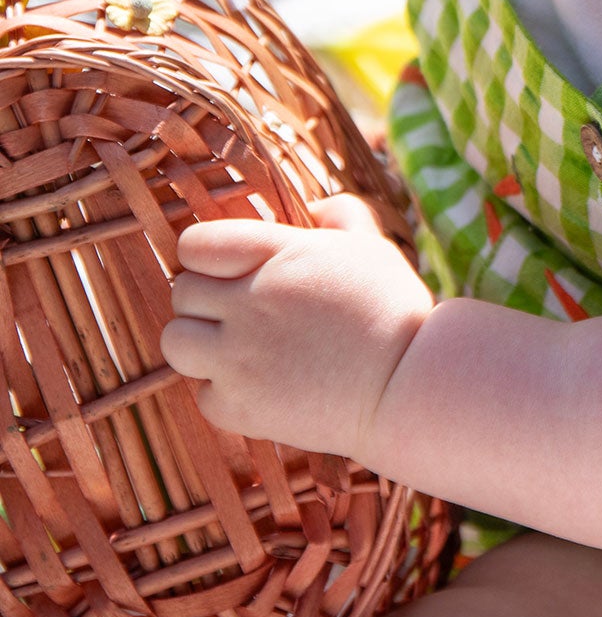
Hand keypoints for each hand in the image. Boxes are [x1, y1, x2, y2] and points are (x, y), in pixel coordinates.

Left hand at [161, 194, 434, 463]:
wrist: (410, 384)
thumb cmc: (394, 308)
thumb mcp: (372, 244)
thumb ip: (339, 213)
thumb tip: (313, 209)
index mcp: (276, 255)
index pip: (195, 244)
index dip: (207, 254)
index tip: (230, 267)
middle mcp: (248, 303)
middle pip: (182, 292)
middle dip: (207, 298)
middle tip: (242, 310)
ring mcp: (239, 358)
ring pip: (176, 341)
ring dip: (201, 342)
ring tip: (237, 348)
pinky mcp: (240, 408)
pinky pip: (202, 393)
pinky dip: (224, 391)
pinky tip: (260, 385)